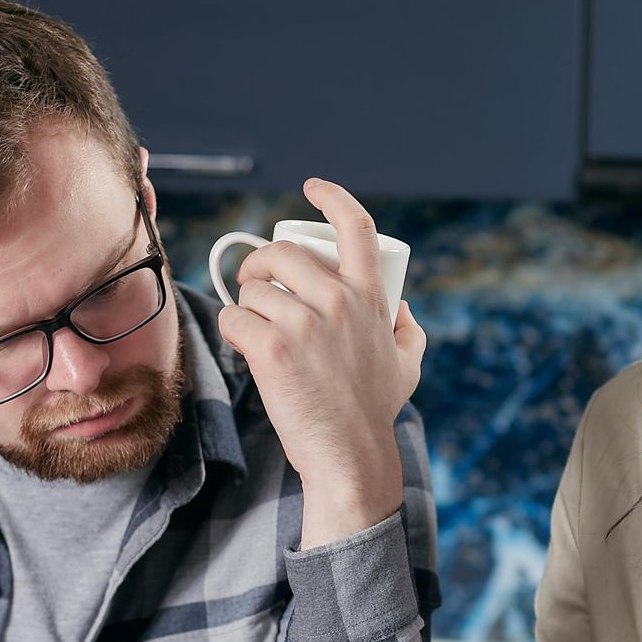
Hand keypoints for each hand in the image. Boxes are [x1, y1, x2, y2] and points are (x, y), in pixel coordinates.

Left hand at [217, 178, 426, 546]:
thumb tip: (401, 306)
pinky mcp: (272, 349)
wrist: (349, 453)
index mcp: (370, 297)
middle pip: (282, 253)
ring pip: (253, 288)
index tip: (312, 188)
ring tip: (254, 326)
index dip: (331, 197)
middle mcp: (338, 302)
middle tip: (254, 284)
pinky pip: (234, 318)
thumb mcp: (407, 364)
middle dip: (259, 263)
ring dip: (245, 304)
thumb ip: (408, 330)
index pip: (355, 226)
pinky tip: (244, 346)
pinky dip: (233, 330)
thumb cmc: (374, 411)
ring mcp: (304, 324)